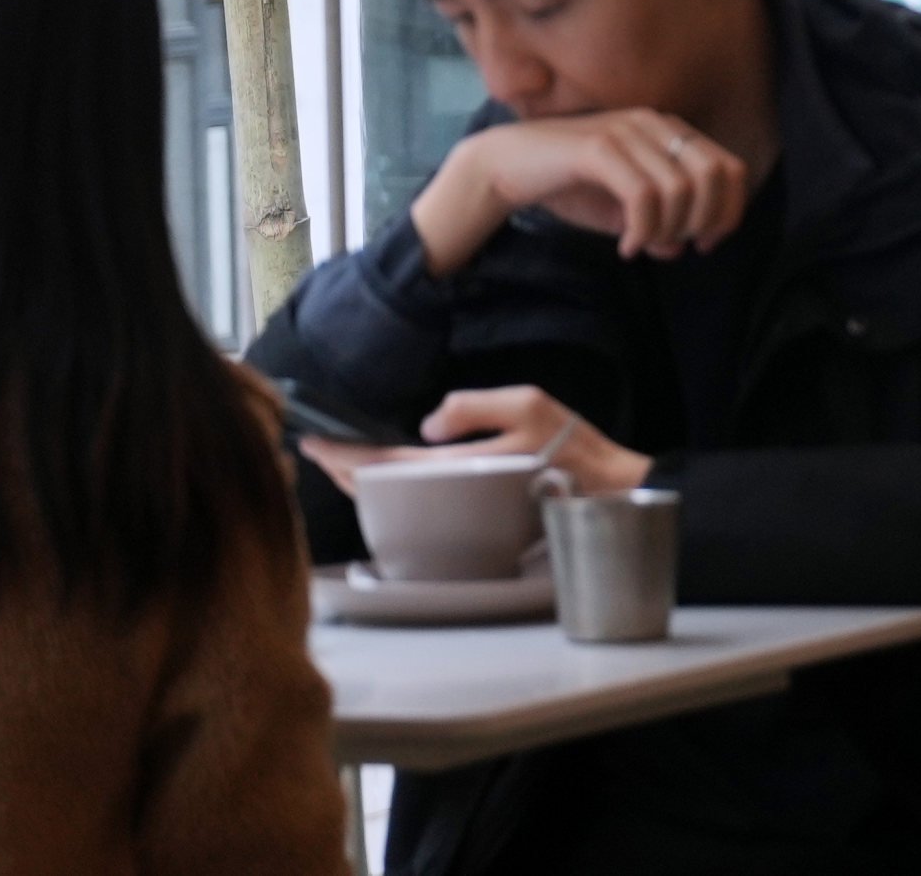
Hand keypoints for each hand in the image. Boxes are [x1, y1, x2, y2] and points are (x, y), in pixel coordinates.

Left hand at [297, 384, 651, 497]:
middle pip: (380, 490)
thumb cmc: (573, 445)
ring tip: (339, 462)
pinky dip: (390, 490)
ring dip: (361, 482)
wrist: (608, 490)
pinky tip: (384, 478)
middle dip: (342, 470)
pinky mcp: (470, 515)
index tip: (312, 441)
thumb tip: (427, 423)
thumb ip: (473, 407)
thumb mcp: (529, 406)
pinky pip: (415, 505)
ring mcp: (459, 512)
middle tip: (314, 449)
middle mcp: (451, 498)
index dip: (345, 454)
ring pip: (395, 502)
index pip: (385, 465)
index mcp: (459, 470)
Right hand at [413, 110, 750, 278]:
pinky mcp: (599, 147)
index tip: (705, 243)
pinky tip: (627, 246)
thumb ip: (659, 226)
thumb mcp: (623, 214)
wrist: (507, 166)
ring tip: (641, 246)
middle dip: (703, 221)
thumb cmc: (569, 187)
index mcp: (670, 131)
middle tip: (673, 245)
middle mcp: (655, 123)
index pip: (730, 168)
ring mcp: (628, 131)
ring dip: (667, 230)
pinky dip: (643, 229)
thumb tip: (684, 248)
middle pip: (715, 175)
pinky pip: (644, 195)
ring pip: (680, 188)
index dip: (729, 210)